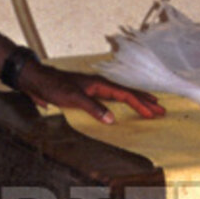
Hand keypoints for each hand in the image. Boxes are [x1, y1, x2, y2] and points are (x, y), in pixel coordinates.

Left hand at [16, 60, 163, 122]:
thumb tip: (112, 119)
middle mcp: (100, 85)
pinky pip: (113, 98)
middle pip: (128, 93)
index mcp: (100, 84)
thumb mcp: (74, 98)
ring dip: (136, 101)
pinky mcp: (88, 94)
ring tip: (150, 107)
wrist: (37, 79)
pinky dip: (123, 103)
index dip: (141, 104)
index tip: (154, 113)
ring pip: (122, 95)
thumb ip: (93, 108)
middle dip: (145, 102)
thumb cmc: (54, 86)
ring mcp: (95, 89)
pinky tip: (124, 107)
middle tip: (161, 110)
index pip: (126, 95)